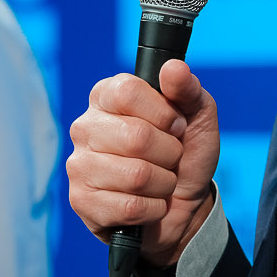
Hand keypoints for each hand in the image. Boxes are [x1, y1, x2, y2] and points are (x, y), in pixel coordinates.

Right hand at [67, 59, 219, 259]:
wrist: (183, 205)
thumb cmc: (186, 153)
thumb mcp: (198, 116)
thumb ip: (188, 89)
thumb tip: (173, 68)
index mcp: (106, 96)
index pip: (128, 91)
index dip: (163, 112)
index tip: (175, 125)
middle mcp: (85, 126)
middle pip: (136, 136)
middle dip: (169, 152)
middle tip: (170, 157)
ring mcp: (78, 165)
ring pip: (136, 175)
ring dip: (164, 183)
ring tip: (161, 180)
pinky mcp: (81, 201)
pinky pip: (130, 207)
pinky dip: (154, 208)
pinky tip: (149, 202)